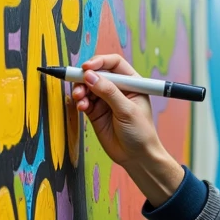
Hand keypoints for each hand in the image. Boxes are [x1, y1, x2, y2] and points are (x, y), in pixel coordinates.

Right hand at [71, 54, 183, 204]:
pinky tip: (82, 107)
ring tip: (80, 98)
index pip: (114, 63)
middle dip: (85, 77)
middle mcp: (118, 88)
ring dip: (81, 90)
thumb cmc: (141, 133)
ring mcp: (105, 100)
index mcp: (132, 82)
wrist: (136, 157)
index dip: (100, 62)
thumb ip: (109, 92)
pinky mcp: (96, 111)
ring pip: (87, 86)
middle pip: (97, 73)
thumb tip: (90, 76)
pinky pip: (84, 100)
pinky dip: (80, 101)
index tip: (87, 68)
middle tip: (78, 84)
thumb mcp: (127, 110)